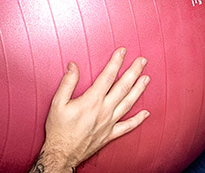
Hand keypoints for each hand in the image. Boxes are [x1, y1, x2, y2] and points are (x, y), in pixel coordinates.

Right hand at [36, 48, 149, 169]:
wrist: (61, 154)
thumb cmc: (59, 129)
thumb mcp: (57, 103)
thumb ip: (67, 83)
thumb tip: (73, 66)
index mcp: (92, 101)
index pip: (108, 76)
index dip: (116, 62)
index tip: (122, 51)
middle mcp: (104, 111)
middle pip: (123, 87)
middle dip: (134, 71)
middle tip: (142, 60)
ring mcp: (109, 123)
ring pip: (129, 103)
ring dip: (139, 89)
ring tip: (147, 78)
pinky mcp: (110, 134)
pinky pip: (128, 126)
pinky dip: (138, 120)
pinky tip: (146, 113)